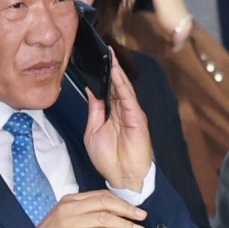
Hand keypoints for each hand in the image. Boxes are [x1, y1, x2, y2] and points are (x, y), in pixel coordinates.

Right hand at [15, 189, 146, 227]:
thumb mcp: (65, 220)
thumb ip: (84, 215)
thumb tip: (111, 219)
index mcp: (69, 200)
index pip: (101, 195)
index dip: (121, 201)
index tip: (134, 208)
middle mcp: (70, 208)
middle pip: (106, 203)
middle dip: (127, 209)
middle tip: (142, 216)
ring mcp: (70, 222)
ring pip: (105, 218)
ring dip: (125, 224)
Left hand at [84, 55, 156, 193]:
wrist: (121, 177)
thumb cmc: (108, 159)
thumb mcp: (93, 131)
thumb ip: (94, 110)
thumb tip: (91, 91)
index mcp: (111, 113)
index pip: (107, 89)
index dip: (102, 75)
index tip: (94, 60)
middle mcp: (122, 111)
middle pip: (116, 84)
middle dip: (111, 67)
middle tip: (104, 51)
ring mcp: (130, 113)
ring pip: (123, 88)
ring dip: (117, 72)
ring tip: (110, 57)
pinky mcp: (137, 118)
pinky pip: (129, 98)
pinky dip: (123, 85)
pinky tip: (116, 74)